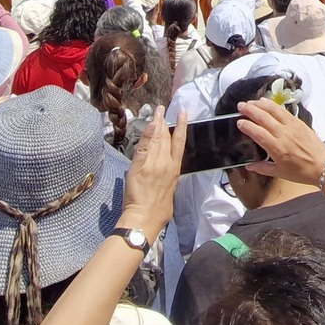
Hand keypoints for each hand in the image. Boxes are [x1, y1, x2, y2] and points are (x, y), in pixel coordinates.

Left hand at [116, 104, 185, 236]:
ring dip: (157, 122)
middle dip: (166, 121)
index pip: (180, 143)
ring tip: (158, 111)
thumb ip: (167, 173)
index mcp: (175, 169)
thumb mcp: (169, 188)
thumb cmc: (158, 208)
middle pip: (167, 137)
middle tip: (164, 108)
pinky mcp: (141, 166)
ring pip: (157, 138)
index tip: (183, 114)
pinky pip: (145, 145)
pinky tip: (151, 123)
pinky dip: (148, 133)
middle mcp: (166, 164)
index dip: (182, 127)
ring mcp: (154, 164)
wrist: (146, 217)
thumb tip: (167, 163)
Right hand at [236, 99, 324, 185]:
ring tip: (251, 102)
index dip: (247, 126)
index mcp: (277, 148)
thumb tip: (248, 166)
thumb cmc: (301, 172)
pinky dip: (273, 105)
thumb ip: (262, 168)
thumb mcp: (280, 173)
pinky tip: (266, 103)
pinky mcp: (299, 122)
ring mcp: (292, 126)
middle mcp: (284, 134)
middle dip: (250, 110)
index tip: (239, 122)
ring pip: (274, 110)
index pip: (258, 132)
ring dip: (261, 104)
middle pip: (263, 117)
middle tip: (240, 106)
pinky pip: (284, 111)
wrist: (323, 166)